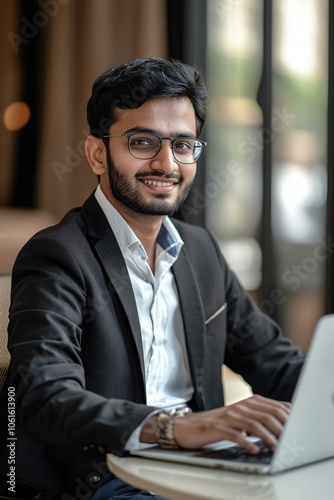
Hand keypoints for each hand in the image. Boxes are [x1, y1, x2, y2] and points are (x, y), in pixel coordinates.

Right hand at [173, 395, 290, 453]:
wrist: (188, 426)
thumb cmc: (217, 424)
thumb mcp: (241, 418)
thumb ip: (259, 417)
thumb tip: (283, 421)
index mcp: (247, 403)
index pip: (273, 406)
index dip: (286, 418)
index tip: (295, 430)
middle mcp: (239, 407)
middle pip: (266, 414)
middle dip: (280, 428)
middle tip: (288, 441)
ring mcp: (227, 416)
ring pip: (252, 424)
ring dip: (267, 437)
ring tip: (275, 448)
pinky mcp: (216, 427)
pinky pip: (234, 434)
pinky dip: (246, 442)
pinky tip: (253, 450)